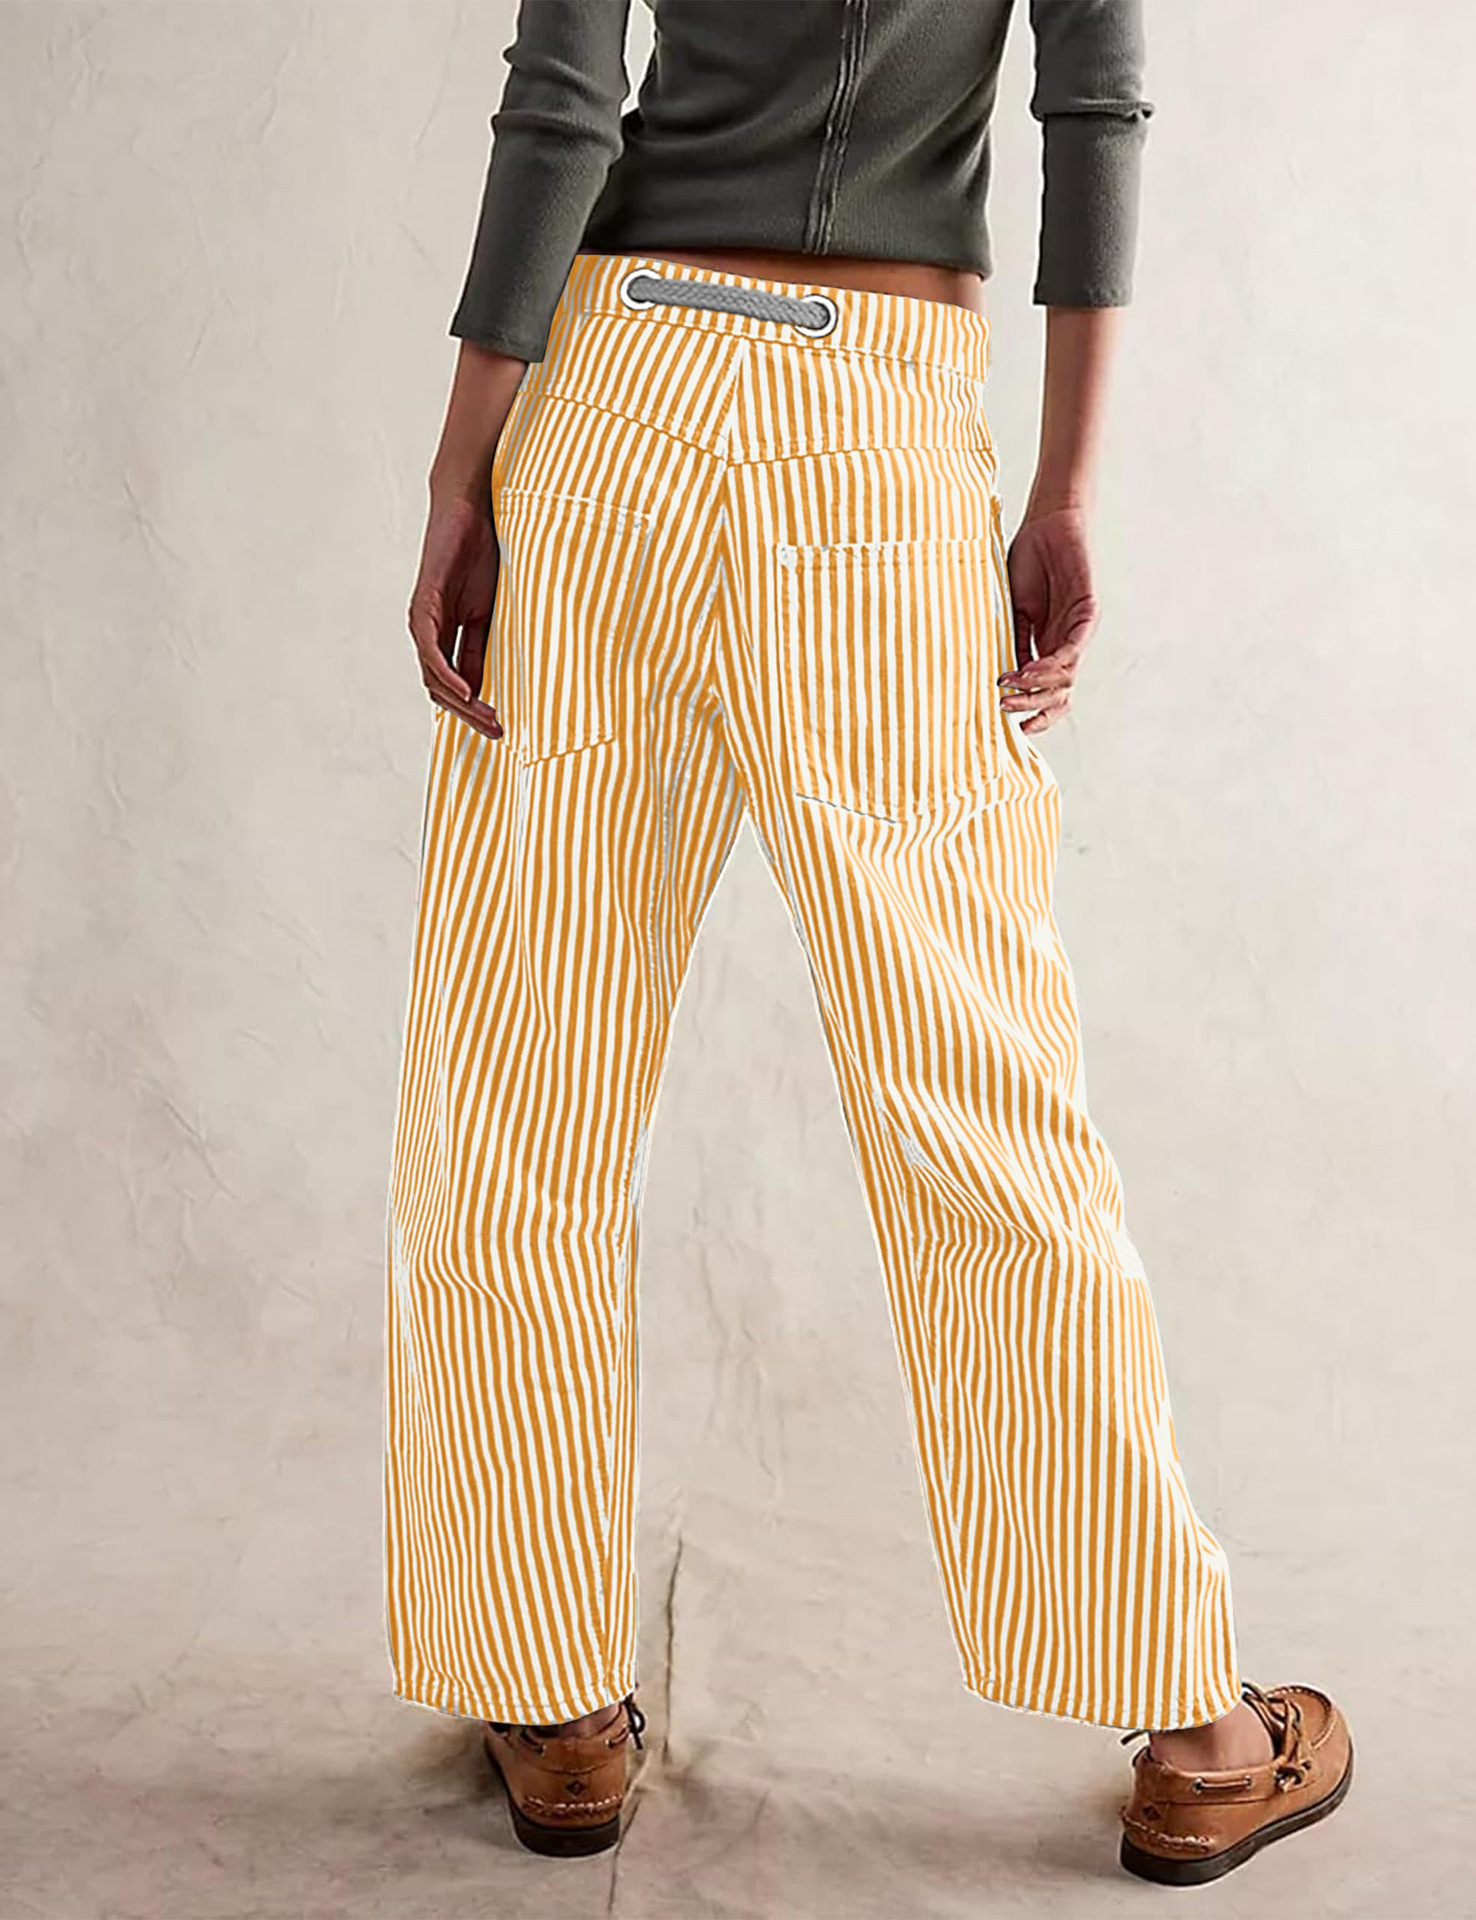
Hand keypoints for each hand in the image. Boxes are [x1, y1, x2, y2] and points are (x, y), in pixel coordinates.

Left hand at [406, 487, 504, 739]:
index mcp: (444, 634)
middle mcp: (427, 632)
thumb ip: (481, 646)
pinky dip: (448, 674)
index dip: (473, 710)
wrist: (470, 508)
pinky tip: (468, 691)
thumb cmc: (483, 553)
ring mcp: (423, 619)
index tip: (499, 728)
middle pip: (440, 689)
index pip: (452, 685)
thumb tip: (482, 688)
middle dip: (469, 715)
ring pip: (434, 677)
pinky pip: (433, 650)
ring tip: (488, 716)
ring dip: (460, 702)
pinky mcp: (425, 604)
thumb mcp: (489, 611)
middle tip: (497, 732)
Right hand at [1000, 503, 1100, 734]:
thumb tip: (1003, 682)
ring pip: (1067, 676)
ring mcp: (1079, 631)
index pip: (1049, 691)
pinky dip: (1052, 664)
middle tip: (1004, 708)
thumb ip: (1012, 643)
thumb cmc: (1028, 563)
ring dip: (1038, 687)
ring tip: (1011, 689)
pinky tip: (1029, 670)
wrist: (1046, 523)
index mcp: (1049, 646)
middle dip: (1032, 705)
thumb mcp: (1013, 612)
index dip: (1034, 712)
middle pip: (1060, 692)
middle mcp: (1067, 643)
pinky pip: (1072, 648)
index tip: (1010, 725)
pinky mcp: (1088, 613)